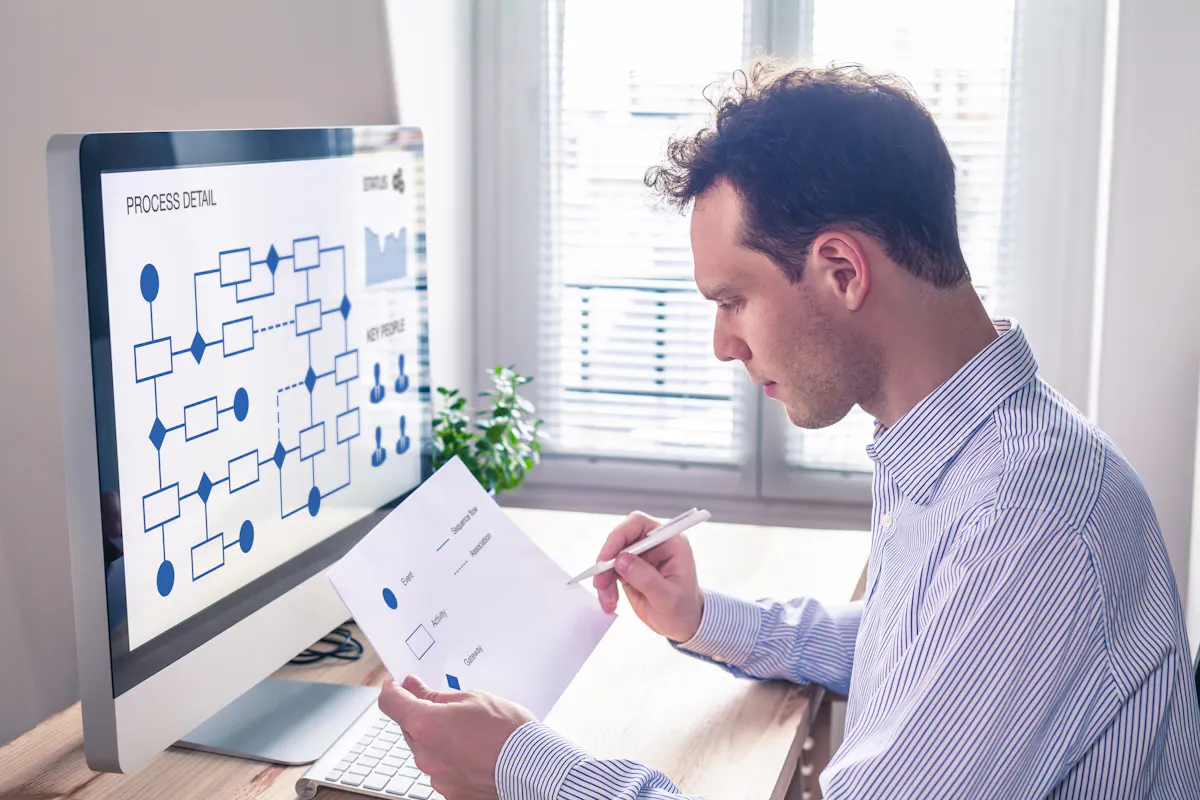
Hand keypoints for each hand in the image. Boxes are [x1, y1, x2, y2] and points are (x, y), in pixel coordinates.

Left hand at [378, 674, 535, 799]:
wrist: (532, 767)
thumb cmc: (506, 730)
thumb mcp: (471, 698)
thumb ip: (435, 695)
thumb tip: (414, 686)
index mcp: (425, 725)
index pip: (390, 702)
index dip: (393, 689)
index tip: (399, 684)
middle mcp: (424, 754)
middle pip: (408, 727)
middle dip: (421, 714)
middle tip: (448, 706)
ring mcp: (436, 776)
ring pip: (426, 749)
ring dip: (438, 738)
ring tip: (471, 733)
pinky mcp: (450, 791)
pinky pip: (442, 768)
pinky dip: (451, 758)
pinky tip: (474, 752)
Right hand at [593, 512, 703, 641]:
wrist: (683, 624)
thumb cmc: (684, 609)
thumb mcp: (668, 598)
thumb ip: (646, 578)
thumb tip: (621, 560)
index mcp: (670, 542)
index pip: (639, 524)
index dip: (619, 535)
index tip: (607, 557)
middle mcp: (654, 544)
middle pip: (620, 538)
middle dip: (607, 560)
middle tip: (601, 583)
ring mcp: (641, 556)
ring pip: (612, 556)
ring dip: (604, 577)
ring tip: (608, 600)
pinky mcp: (630, 569)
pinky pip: (610, 571)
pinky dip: (606, 585)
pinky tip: (610, 601)